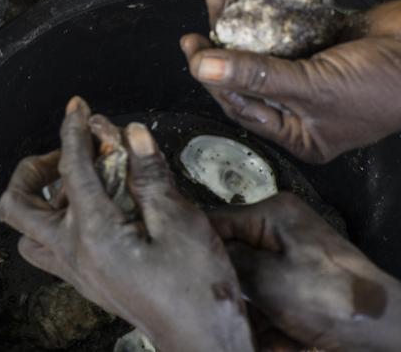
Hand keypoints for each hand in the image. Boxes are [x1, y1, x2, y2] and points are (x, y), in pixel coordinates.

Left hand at [0, 98, 253, 351]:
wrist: (204, 346)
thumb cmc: (200, 292)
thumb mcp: (183, 225)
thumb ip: (152, 177)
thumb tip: (132, 133)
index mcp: (93, 235)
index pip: (70, 169)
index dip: (73, 131)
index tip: (78, 109)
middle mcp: (72, 254)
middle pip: (16, 205)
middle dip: (33, 169)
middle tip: (66, 155)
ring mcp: (76, 272)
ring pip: (26, 231)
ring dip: (40, 199)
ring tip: (77, 181)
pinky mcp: (87, 282)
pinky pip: (48, 248)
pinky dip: (58, 220)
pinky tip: (95, 210)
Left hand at [182, 0, 400, 162]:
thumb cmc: (385, 87)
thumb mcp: (313, 87)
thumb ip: (255, 75)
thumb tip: (201, 69)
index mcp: (298, 129)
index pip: (239, 101)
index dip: (211, 72)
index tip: (190, 42)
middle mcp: (302, 98)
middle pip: (249, 58)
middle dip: (230, 21)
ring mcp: (316, 63)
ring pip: (269, 28)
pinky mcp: (329, 33)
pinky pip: (294, 9)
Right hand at [211, 193, 400, 351]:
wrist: (384, 334)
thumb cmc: (324, 297)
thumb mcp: (265, 279)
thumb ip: (227, 262)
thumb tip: (196, 254)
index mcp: (273, 215)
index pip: (216, 220)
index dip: (194, 246)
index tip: (174, 271)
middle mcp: (281, 234)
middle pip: (232, 258)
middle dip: (223, 288)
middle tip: (203, 309)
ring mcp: (293, 265)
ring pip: (250, 288)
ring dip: (245, 316)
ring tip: (233, 334)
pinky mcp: (303, 295)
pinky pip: (272, 306)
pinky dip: (267, 328)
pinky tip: (262, 346)